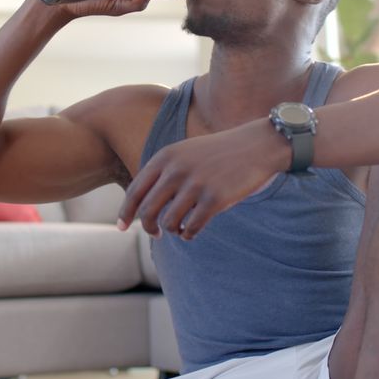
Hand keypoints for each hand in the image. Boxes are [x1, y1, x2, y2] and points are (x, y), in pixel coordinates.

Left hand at [117, 119, 288, 239]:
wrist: (256, 145)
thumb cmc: (218, 153)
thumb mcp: (185, 153)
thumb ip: (164, 173)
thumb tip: (144, 206)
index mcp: (165, 157)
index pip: (135, 191)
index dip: (125, 212)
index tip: (122, 227)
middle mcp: (176, 170)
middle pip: (148, 210)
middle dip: (148, 227)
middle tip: (155, 234)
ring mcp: (196, 184)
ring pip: (169, 222)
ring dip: (172, 230)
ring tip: (180, 229)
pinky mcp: (216, 198)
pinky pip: (192, 227)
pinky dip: (188, 234)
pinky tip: (192, 231)